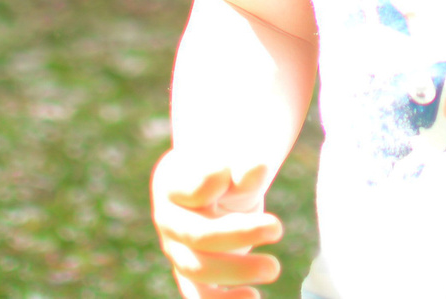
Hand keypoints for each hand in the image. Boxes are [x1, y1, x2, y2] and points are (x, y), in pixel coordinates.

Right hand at [151, 150, 282, 298]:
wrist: (222, 188)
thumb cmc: (230, 170)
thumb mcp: (238, 160)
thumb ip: (245, 167)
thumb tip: (257, 170)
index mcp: (171, 182)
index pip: (186, 188)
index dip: (207, 183)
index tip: (231, 173)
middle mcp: (167, 219)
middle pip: (196, 234)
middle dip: (238, 234)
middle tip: (277, 227)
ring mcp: (177, 249)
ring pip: (197, 269)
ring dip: (236, 271)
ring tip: (273, 267)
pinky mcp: (191, 273)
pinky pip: (200, 296)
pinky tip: (254, 296)